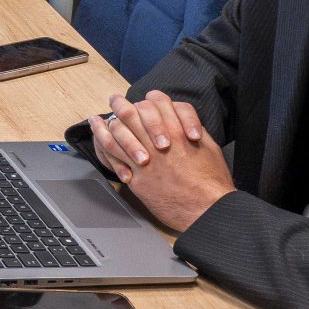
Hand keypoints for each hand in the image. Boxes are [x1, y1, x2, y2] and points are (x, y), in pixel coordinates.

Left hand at [92, 89, 231, 231]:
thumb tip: (182, 122)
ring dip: (105, 123)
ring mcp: (145, 159)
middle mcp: (158, 140)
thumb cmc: (212, 182)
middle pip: (132, 113)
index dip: (148, 100)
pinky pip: (114, 157)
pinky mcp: (137, 177)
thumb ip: (193, 130)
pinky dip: (103, 144)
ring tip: (97, 118)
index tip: (142, 101)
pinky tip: (98, 139)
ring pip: (119, 132)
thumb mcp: (209, 147)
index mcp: (177, 129)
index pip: (157, 102)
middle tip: (114, 100)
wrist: (208, 208)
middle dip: (120, 104)